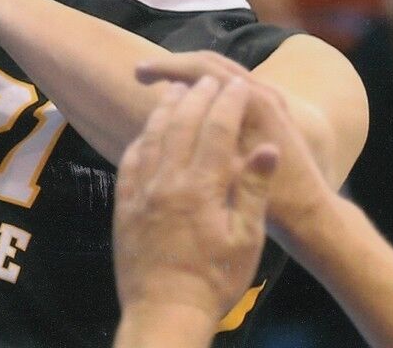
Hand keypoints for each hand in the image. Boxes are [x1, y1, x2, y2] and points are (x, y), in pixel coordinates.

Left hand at [114, 75, 278, 338]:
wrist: (165, 312)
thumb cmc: (213, 282)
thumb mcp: (246, 242)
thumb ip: (253, 190)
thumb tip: (268, 148)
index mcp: (201, 188)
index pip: (216, 130)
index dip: (228, 104)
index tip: (238, 86)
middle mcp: (168, 180)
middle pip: (183, 123)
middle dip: (198, 95)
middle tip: (210, 79)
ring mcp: (143, 190)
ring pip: (154, 134)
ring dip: (167, 107)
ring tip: (177, 88)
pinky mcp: (125, 204)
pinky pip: (132, 158)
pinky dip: (143, 136)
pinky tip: (149, 130)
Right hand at [134, 50, 334, 244]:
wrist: (315, 216)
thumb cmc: (276, 203)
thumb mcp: (236, 177)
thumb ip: (208, 145)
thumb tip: (169, 121)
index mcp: (255, 102)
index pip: (203, 69)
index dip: (168, 68)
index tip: (139, 73)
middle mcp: (265, 92)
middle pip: (211, 62)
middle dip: (174, 65)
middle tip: (141, 73)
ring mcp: (271, 99)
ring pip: (222, 70)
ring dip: (189, 73)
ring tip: (158, 84)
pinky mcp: (271, 109)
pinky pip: (230, 85)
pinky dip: (204, 85)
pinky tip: (188, 102)